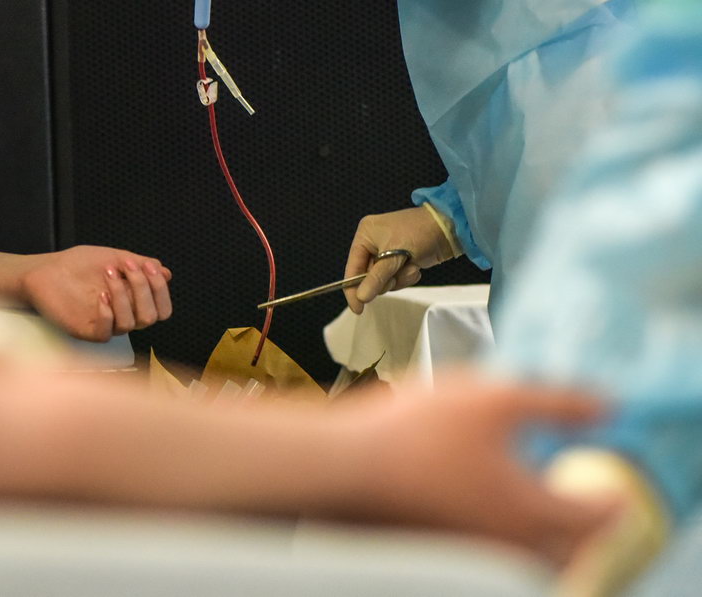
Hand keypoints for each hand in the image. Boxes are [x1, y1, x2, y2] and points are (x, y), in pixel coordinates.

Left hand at [18, 246, 172, 341]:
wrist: (46, 270)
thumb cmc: (77, 265)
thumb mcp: (113, 257)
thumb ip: (140, 264)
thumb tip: (166, 272)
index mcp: (133, 300)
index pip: (161, 308)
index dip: (161, 290)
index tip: (149, 266)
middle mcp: (123, 315)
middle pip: (151, 317)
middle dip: (143, 289)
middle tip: (127, 265)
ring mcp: (105, 324)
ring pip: (130, 324)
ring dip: (123, 295)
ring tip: (108, 273)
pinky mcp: (86, 331)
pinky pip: (106, 333)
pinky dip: (107, 314)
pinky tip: (100, 297)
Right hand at [340, 378, 619, 564]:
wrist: (343, 465)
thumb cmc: (411, 432)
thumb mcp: (495, 397)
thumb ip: (557, 402)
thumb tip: (603, 407)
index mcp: (532, 512)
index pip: (600, 518)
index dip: (613, 496)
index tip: (612, 483)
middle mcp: (507, 545)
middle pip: (569, 554)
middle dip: (581, 529)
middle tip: (581, 503)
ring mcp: (472, 555)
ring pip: (526, 560)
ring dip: (541, 537)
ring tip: (534, 507)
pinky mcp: (442, 554)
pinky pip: (489, 555)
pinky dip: (502, 539)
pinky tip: (484, 507)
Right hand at [343, 206, 456, 313]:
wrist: (450, 227)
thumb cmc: (419, 234)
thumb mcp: (395, 257)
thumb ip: (376, 278)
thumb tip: (360, 298)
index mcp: (365, 234)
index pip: (352, 267)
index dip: (353, 289)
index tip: (358, 308)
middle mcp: (373, 243)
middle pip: (368, 276)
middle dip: (384, 280)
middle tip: (395, 276)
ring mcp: (387, 251)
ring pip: (383, 280)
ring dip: (398, 278)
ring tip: (411, 267)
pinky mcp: (400, 259)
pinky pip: (395, 278)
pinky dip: (406, 276)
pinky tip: (416, 266)